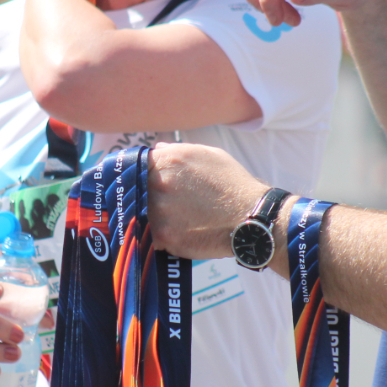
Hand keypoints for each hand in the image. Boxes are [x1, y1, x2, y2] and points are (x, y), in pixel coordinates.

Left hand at [147, 142, 266, 260]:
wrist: (251, 218)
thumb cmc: (232, 184)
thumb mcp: (208, 155)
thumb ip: (177, 151)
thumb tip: (156, 150)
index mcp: (167, 160)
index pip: (136, 165)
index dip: (140, 174)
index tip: (145, 183)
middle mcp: (158, 183)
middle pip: (138, 191)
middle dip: (149, 197)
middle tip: (170, 205)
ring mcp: (159, 210)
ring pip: (144, 214)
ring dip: (156, 217)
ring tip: (180, 220)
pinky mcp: (163, 236)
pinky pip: (152, 236)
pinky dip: (163, 236)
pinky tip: (182, 233)